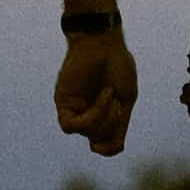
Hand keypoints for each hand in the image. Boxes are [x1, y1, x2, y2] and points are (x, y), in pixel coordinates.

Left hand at [54, 33, 137, 155]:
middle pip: (98, 140)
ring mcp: (74, 109)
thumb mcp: (126, 100)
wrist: (105, 41)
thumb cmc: (118, 65)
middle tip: (117, 99)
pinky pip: (70, 125)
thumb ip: (118, 126)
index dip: (111, 148)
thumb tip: (106, 148)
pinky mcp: (62, 102)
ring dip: (103, 118)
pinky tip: (102, 97)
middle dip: (113, 124)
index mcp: (102, 117)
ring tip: (109, 94)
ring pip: (86, 134)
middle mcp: (86, 115)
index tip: (120, 129)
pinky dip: (91, 116)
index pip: (104, 145)